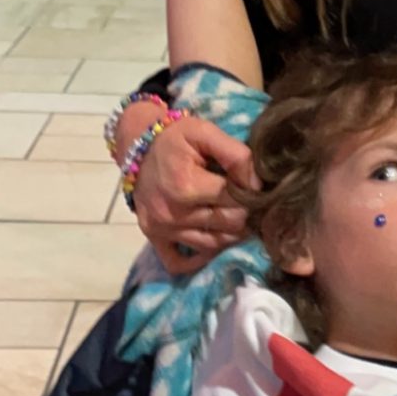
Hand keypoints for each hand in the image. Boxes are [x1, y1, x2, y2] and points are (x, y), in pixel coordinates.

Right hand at [132, 115, 256, 274]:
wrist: (138, 145)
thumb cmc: (175, 138)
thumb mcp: (206, 133)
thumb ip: (236, 155)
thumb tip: (258, 186)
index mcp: (186, 186)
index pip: (236, 201)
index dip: (250, 194)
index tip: (250, 185)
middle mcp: (173, 213)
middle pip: (229, 225)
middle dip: (243, 213)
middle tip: (243, 201)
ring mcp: (162, 229)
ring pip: (213, 245)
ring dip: (229, 233)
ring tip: (231, 215)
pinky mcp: (154, 238)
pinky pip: (180, 262)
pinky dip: (199, 256)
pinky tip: (211, 238)